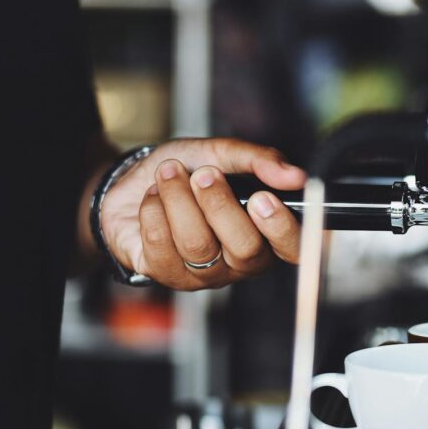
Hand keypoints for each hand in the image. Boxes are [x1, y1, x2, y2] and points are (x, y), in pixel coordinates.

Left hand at [100, 138, 305, 289]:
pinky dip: (153, 209)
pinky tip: (153, 197)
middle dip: (220, 204)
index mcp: (267, 233)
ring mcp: (205, 273)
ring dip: (179, 198)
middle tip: (203, 174)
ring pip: (198, 244)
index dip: (282, 228)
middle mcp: (241, 261)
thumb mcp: (222, 153)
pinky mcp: (167, 275)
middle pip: (246, 249)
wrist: (133, 181)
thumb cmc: (185, 171)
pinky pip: (162, 243)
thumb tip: (295, 175)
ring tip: (169, 174)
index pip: (294, 249)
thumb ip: (259, 161)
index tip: (262, 197)